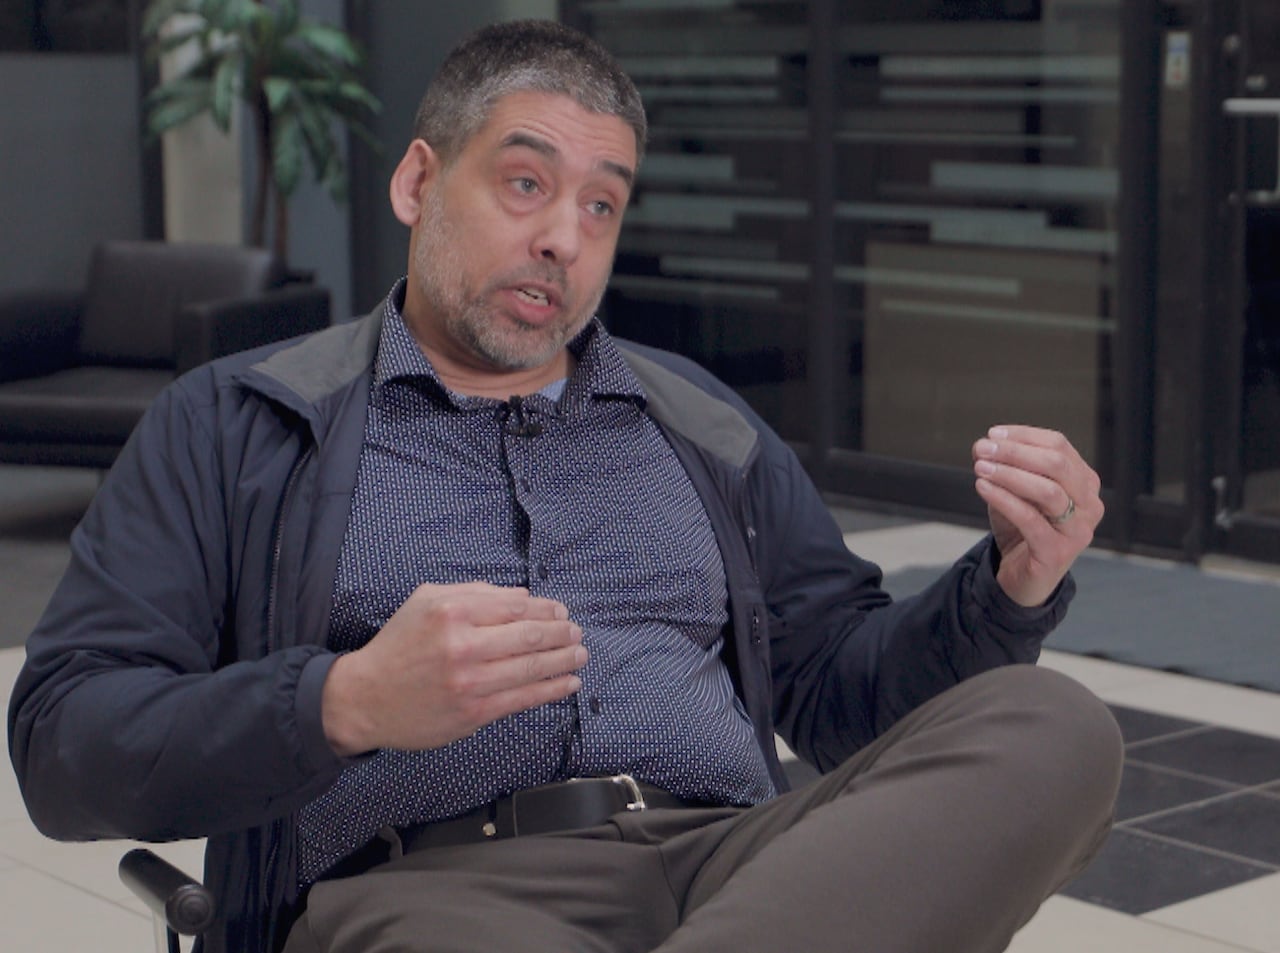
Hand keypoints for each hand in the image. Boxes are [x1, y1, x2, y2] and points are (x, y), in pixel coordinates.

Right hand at [321, 582, 586, 756]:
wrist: (365, 698)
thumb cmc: (398, 646)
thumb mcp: (426, 601)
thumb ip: (475, 593)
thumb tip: (523, 596)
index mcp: (452, 611)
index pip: (515, 606)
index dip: (545, 609)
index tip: (560, 612)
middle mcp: (462, 644)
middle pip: (530, 635)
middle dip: (561, 633)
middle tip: (576, 632)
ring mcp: (470, 681)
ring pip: (532, 667)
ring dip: (564, 659)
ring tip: (580, 654)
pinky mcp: (475, 712)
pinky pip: (524, 698)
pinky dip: (552, 689)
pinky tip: (569, 682)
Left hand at [972, 425, 1102, 607]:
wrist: (1023, 578)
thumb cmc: (1023, 530)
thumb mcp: (1015, 493)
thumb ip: (1005, 469)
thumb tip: (984, 445)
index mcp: (1084, 483)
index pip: (1059, 446)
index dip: (1024, 436)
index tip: (993, 434)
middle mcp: (1089, 505)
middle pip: (1058, 465)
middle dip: (1016, 452)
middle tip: (984, 449)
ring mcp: (1078, 531)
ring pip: (1049, 492)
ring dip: (1010, 475)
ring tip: (981, 467)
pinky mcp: (1057, 553)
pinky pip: (1031, 520)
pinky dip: (1004, 500)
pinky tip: (983, 488)